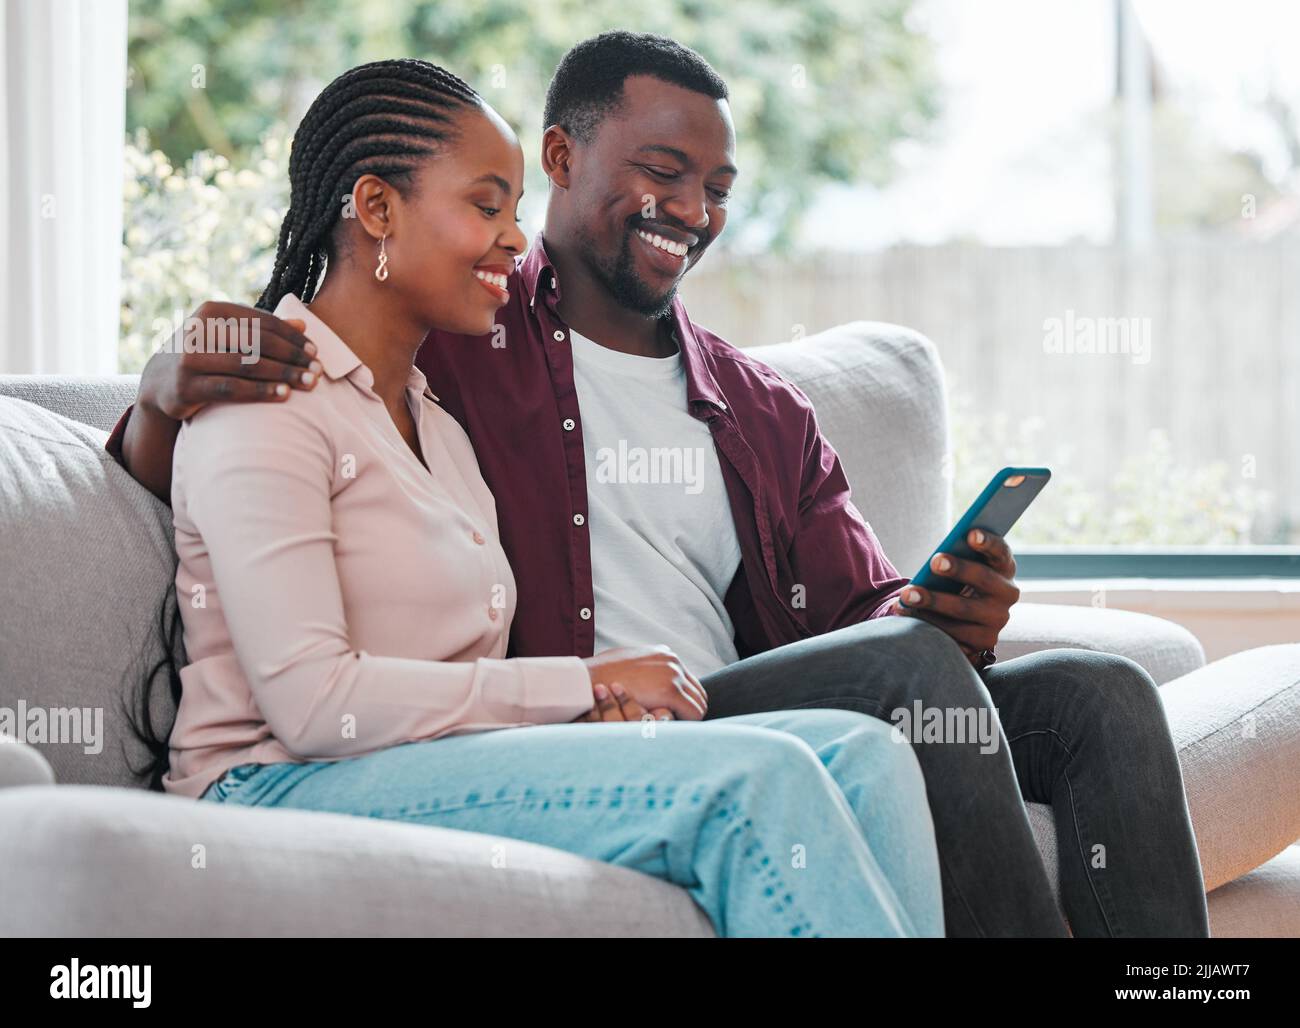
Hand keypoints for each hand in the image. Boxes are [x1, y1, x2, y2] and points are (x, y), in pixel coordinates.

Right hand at [139, 301, 320, 421]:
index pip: (262, 322)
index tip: (315, 352)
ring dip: (283, 374)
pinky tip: (284, 394)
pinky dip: (261, 391)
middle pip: (258, 342)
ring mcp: (191, 358)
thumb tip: (303, 322)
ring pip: (247, 365)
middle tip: (318, 370)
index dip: (292, 337)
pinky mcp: (187, 386)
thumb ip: (262, 329)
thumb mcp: (229, 336)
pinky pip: (232, 388)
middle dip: (292, 357)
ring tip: (309, 383)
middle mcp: (199, 330)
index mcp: (212, 311)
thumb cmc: (206, 354)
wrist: (159, 383)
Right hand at [578, 645, 705, 720]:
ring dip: (690, 717)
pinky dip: (690, 722)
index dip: (685, 700)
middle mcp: (672, 660)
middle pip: (698, 690)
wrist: (588, 680)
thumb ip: (641, 672)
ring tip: (678, 732)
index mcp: (664, 654)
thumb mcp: (626, 665)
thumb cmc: (601, 677)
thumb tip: (645, 683)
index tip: (679, 715)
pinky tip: (676, 731)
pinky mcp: (670, 690)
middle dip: (691, 709)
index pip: (688, 680)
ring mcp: (673, 673)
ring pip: (699, 702)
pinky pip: (694, 712)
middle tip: (682, 727)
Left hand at [890, 529, 1019, 667]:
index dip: (988, 542)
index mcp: (1004, 568)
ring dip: (933, 601)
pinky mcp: (981, 642)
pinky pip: (952, 634)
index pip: (1000, 552)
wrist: (963, 619)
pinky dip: (925, 622)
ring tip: (907, 594)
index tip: (971, 533)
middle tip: (934, 561)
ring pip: (964, 609)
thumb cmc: (956, 581)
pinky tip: (905, 612)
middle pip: (984, 579)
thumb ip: (956, 557)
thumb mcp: (960, 566)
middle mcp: (1007, 594)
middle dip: (958, 569)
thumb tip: (937, 559)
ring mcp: (997, 620)